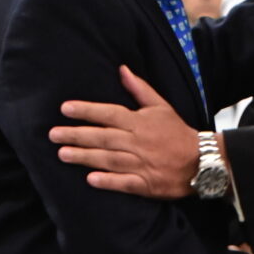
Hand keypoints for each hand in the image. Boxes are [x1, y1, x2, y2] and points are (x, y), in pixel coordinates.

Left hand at [48, 65, 198, 198]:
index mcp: (140, 122)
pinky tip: (91, 180)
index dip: (87, 111)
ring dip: (85, 157)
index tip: (65, 109)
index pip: (109, 114)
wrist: (201, 160)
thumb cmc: (177, 132)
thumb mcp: (161, 106)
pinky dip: (109, 181)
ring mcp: (142, 164)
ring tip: (62, 154)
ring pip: (109, 159)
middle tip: (53, 134)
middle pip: (103, 137)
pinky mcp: (146, 184)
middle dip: (77, 135)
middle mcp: (138, 142)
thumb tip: (122, 69)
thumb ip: (140, 89)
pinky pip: (125, 182)